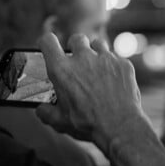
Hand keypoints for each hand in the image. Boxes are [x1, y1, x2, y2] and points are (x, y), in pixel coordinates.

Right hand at [36, 33, 146, 147]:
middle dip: (76, 47)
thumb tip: (41, 109)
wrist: (120, 126)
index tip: (49, 46)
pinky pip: (116, 59)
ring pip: (98, 44)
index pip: (47, 41)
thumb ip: (46, 112)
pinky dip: (114, 67)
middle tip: (78, 61)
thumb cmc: (87, 124)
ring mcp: (105, 58)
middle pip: (76, 39)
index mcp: (61, 69)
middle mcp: (83, 58)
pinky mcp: (123, 64)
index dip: (47, 42)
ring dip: (95, 53)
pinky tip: (115, 81)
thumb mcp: (59, 121)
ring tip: (97, 69)